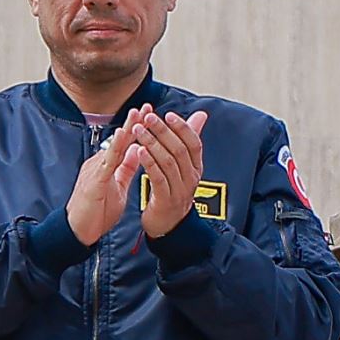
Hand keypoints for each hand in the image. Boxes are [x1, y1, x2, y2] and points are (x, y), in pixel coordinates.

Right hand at [66, 104, 149, 244]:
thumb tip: (137, 150)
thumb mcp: (117, 186)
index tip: (150, 114)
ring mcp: (95, 171)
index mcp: (107, 165)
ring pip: (113, 147)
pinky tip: (122, 138)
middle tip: (146, 106)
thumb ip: (126, 168)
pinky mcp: (94, 182)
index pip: (125, 144)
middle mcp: (100, 164)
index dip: (137, 129)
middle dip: (134, 122)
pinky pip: (106, 163)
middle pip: (119, 140)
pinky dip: (115, 150)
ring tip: (137, 114)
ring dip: (126, 130)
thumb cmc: (97, 211)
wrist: (78, 231)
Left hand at [132, 109, 209, 238]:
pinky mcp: (166, 199)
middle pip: (179, 150)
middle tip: (148, 117)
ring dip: (152, 143)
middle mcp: (191, 178)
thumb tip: (201, 115)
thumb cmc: (172, 190)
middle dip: (163, 131)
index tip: (168, 115)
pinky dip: (149, 163)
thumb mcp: (184, 165)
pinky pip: (158, 178)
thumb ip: (189, 140)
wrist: (168, 224)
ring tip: (138, 130)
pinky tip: (139, 151)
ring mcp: (180, 190)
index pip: (194, 143)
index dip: (183, 128)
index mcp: (196, 168)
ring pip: (168, 162)